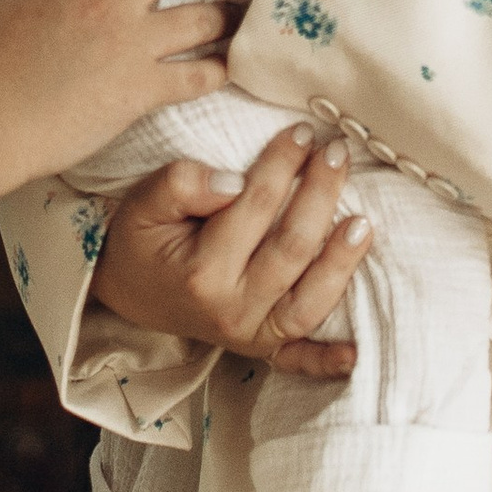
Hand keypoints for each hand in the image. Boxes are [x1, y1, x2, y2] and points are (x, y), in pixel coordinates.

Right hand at [90, 125, 367, 375]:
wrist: (127, 290)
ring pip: (309, 302)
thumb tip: (233, 182)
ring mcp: (249, 334)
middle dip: (320, 195)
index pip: (255, 206)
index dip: (283, 163)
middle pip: (292, 248)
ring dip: (341, 263)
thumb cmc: (142, 239)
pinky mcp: (261, 347)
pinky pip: (300, 358)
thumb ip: (182, 184)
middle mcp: (230, 308)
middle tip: (338, 152)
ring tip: (363, 222)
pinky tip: (355, 351)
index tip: (302, 132)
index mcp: (201, 271)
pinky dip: (327, 358)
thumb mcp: (145, 201)